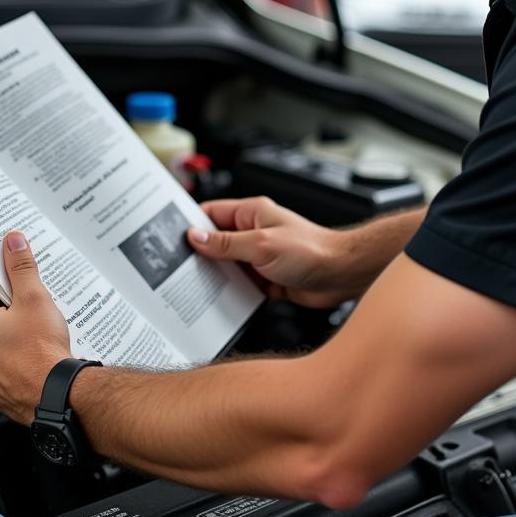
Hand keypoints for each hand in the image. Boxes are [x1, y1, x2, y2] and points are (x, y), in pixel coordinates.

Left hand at [0, 231, 70, 423]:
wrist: (57, 396)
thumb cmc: (42, 353)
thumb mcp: (35, 298)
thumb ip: (21, 267)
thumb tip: (12, 244)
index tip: (4, 277)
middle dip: (1, 309)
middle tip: (26, 305)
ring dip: (5, 337)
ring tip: (32, 332)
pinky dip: (10, 361)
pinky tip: (30, 355)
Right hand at [187, 197, 347, 307]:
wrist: (342, 274)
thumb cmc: (311, 249)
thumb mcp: (261, 245)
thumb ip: (226, 243)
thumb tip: (196, 237)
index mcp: (251, 213)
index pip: (211, 213)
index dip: (192, 225)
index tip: (174, 239)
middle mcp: (254, 232)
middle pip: (217, 243)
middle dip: (202, 256)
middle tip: (182, 270)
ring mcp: (260, 256)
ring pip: (228, 266)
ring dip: (218, 278)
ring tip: (199, 289)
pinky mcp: (267, 278)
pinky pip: (242, 285)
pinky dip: (233, 293)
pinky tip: (223, 302)